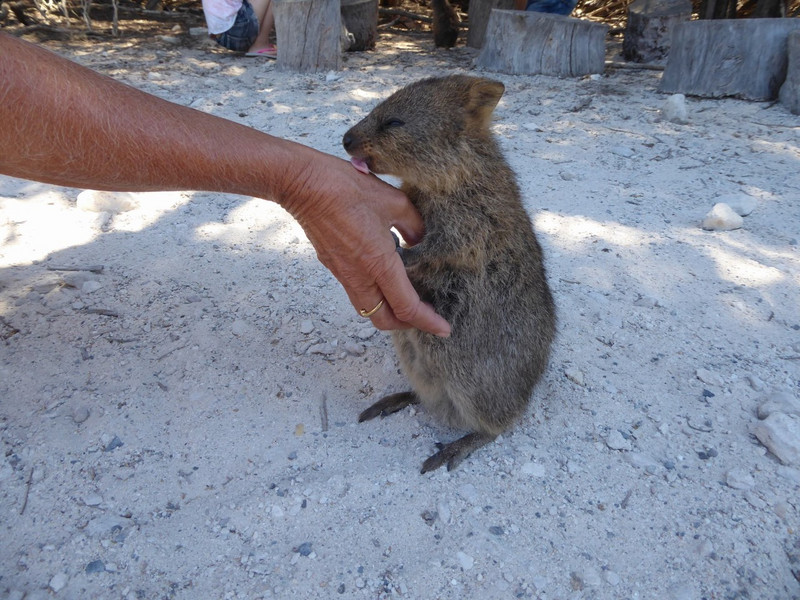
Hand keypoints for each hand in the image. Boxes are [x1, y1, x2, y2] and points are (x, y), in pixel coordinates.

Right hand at [283, 151, 450, 336]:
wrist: (303, 185)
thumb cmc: (346, 189)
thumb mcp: (394, 201)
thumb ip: (414, 226)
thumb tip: (418, 241)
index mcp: (378, 264)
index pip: (406, 307)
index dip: (427, 322)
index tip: (444, 329)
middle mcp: (358, 276)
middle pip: (384, 319)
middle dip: (407, 324)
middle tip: (425, 315)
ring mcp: (343, 273)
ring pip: (368, 308)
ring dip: (389, 310)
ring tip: (407, 297)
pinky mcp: (333, 265)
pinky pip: (357, 291)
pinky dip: (375, 294)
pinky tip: (385, 275)